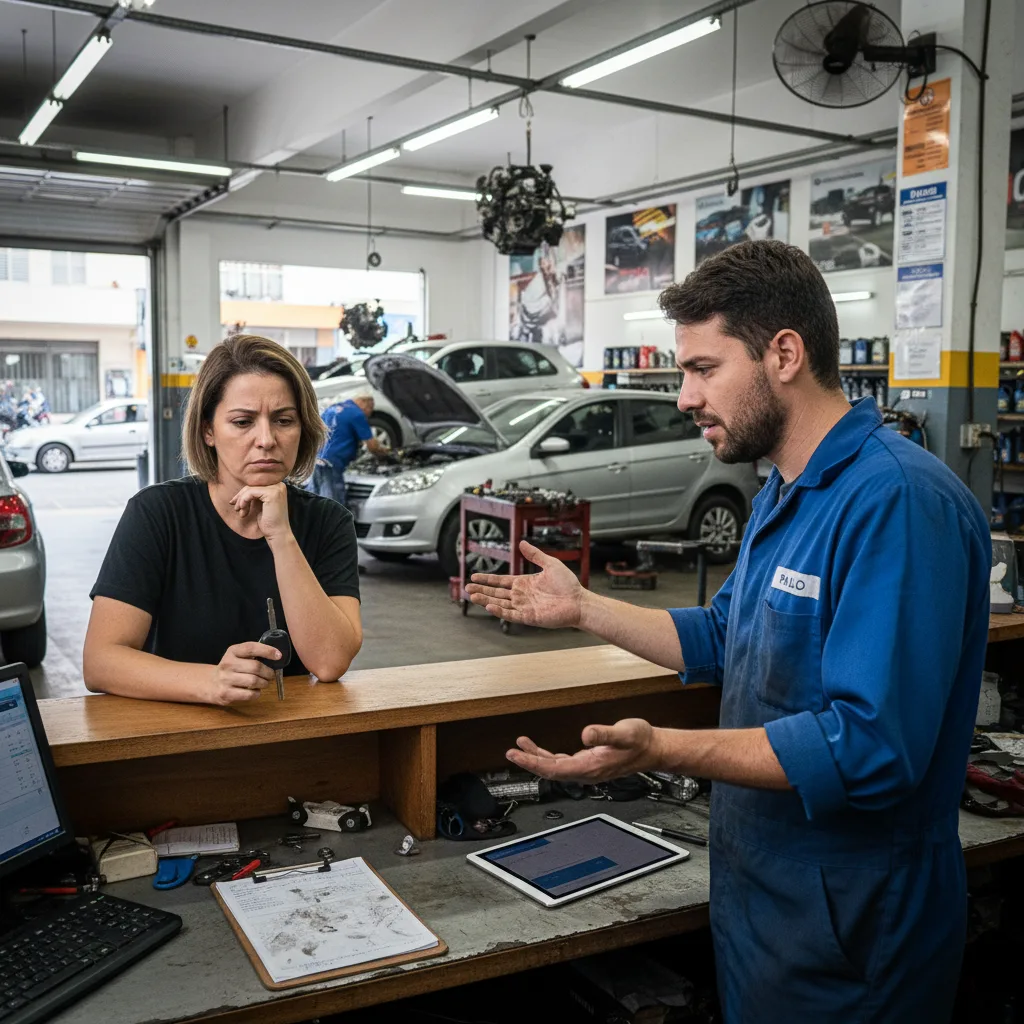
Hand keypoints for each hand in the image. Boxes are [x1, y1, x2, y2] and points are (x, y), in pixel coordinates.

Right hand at [201, 642, 283, 704]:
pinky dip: (257, 693)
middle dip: (268, 672)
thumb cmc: (232, 668)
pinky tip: (256, 691)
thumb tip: (276, 658)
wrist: (211, 683)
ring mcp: (225, 679)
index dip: (267, 651)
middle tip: (271, 675)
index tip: (278, 656)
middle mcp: (227, 664)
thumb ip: (254, 655)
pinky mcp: (226, 694)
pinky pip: (249, 694)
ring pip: (253, 681)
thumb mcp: (238, 656)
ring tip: (264, 683)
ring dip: (264, 683)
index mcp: (233, 651)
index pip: (251, 648)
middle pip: (255, 667)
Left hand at [229, 483, 291, 544]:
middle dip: (240, 497)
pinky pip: (250, 493)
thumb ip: (256, 496)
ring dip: (241, 501)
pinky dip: (243, 501)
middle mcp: (279, 485)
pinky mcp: (271, 493)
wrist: (277, 534)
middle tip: (235, 508)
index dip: (243, 493)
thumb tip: (241, 491)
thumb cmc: (269, 522)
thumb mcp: (261, 505)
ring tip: (240, 512)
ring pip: (250, 489)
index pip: (256, 485)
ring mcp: (276, 488)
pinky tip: (243, 510)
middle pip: (252, 485)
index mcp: (277, 486)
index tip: (235, 503)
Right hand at [467, 540, 583, 627]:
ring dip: (486, 600)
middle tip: (467, 587)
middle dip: (482, 590)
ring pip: (500, 604)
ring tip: (472, 596)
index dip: (488, 579)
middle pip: (496, 593)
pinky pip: (511, 615)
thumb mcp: (550, 564)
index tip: (474, 575)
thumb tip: (521, 543)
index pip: (501, 581)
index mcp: (524, 583)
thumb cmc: (567, 584)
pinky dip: (499, 611)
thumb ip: (534, 555)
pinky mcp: (529, 617)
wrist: (578, 601)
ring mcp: (524, 607)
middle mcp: (521, 595)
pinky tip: (489, 606)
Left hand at [506, 719, 660, 782]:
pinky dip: (548, 756)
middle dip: (529, 762)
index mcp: (590, 768)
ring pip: (554, 767)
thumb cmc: (640, 741)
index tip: (516, 755)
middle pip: (550, 771)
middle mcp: (586, 772)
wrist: (653, 749)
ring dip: (536, 758)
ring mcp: (586, 769)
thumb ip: (604, 734)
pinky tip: (540, 750)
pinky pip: (562, 763)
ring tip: (520, 747)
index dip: (533, 763)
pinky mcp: (588, 763)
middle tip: (511, 753)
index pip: (554, 769)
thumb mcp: (624, 733)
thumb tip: (585, 735)